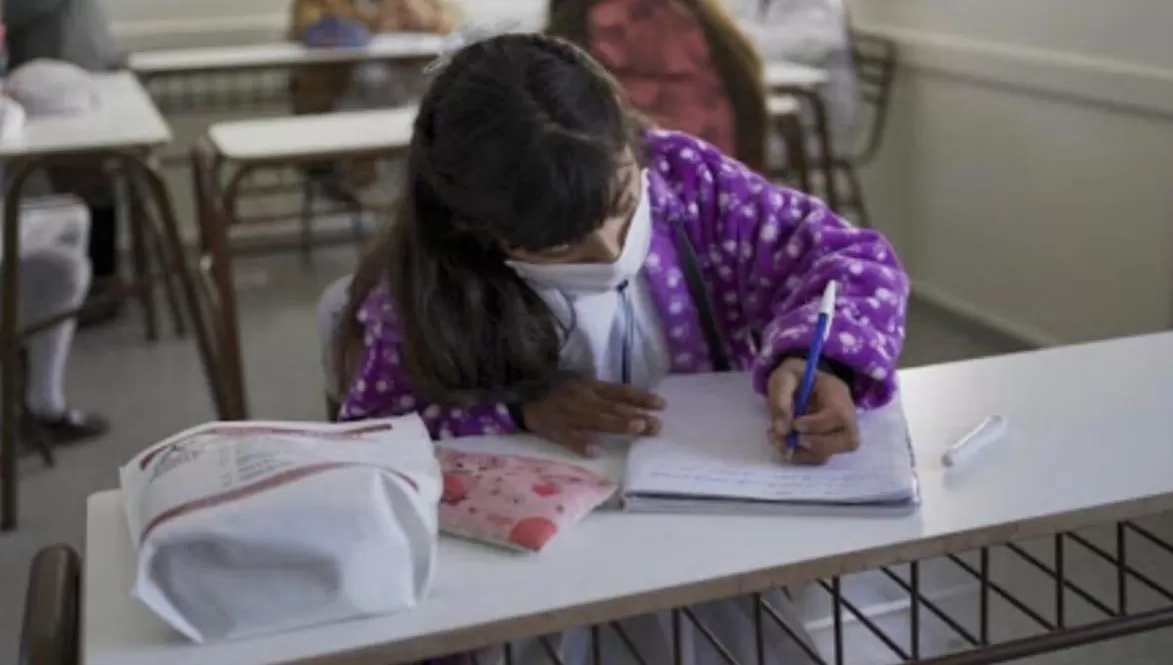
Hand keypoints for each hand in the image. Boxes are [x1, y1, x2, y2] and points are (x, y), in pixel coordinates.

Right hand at [522, 378, 665, 457]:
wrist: (523, 401)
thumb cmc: (558, 394)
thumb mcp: (581, 387)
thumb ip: (603, 395)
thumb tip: (633, 406)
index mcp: (590, 387)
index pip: (620, 392)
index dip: (640, 398)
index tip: (661, 405)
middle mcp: (582, 397)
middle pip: (613, 407)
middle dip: (636, 415)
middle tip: (656, 424)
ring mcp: (568, 413)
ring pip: (596, 419)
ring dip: (617, 424)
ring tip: (637, 429)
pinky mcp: (553, 427)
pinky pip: (568, 437)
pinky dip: (580, 443)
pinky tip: (594, 451)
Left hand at [767, 358, 858, 464]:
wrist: (798, 380)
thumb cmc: (793, 377)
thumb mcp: (782, 379)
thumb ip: (780, 401)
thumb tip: (781, 431)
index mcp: (837, 393)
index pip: (839, 415)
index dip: (817, 425)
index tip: (794, 424)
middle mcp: (847, 415)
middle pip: (848, 440)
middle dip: (815, 444)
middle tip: (790, 438)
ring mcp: (840, 431)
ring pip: (833, 453)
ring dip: (803, 453)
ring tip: (779, 440)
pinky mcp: (829, 443)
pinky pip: (820, 458)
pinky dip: (800, 456)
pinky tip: (784, 444)